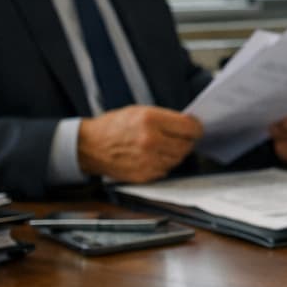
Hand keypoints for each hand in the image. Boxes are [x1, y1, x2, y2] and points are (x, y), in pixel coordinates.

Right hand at [78, 106, 202, 183]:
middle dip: (187, 141)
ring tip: (166, 145)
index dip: (196, 128)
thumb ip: (164, 118)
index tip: (196, 128)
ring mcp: (148, 160)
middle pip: (187, 145)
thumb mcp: (139, 111)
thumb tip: (188, 125)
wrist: (90, 146)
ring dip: (177, 153)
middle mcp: (150, 141)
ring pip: (178, 159)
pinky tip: (155, 156)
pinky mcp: (144, 175)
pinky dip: (165, 163)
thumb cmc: (113, 126)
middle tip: (183, 137)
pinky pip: (166, 170)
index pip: (189, 127)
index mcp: (150, 120)